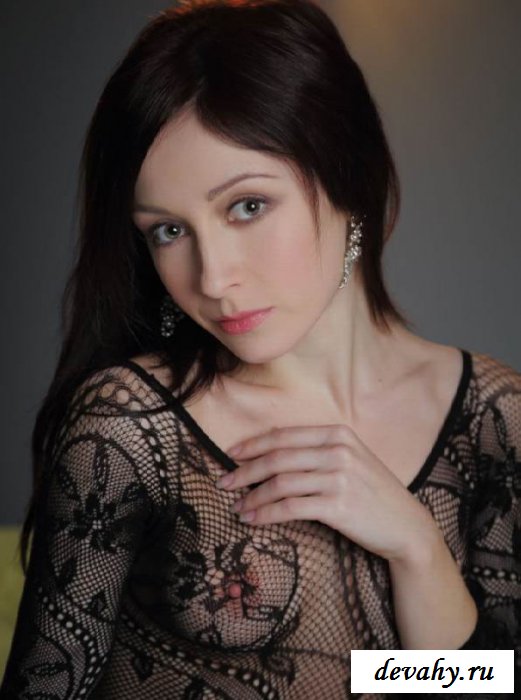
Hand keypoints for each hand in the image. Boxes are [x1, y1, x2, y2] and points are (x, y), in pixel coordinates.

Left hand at [217, 424, 438, 562]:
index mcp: (339, 434)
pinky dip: (266, 513)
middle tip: (224, 482)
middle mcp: (338, 451)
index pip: (285, 436)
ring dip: (252, 496)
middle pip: (278, 458)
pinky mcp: (337, 506)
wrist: (407, 526)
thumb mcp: (352, 460)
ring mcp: (339, 477)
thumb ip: (319, 451)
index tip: (231, 454)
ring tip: (237, 506)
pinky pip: (290, 507)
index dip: (254, 445)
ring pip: (280, 483)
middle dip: (245, 471)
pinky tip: (253, 519)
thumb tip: (272, 455)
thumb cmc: (374, 493)